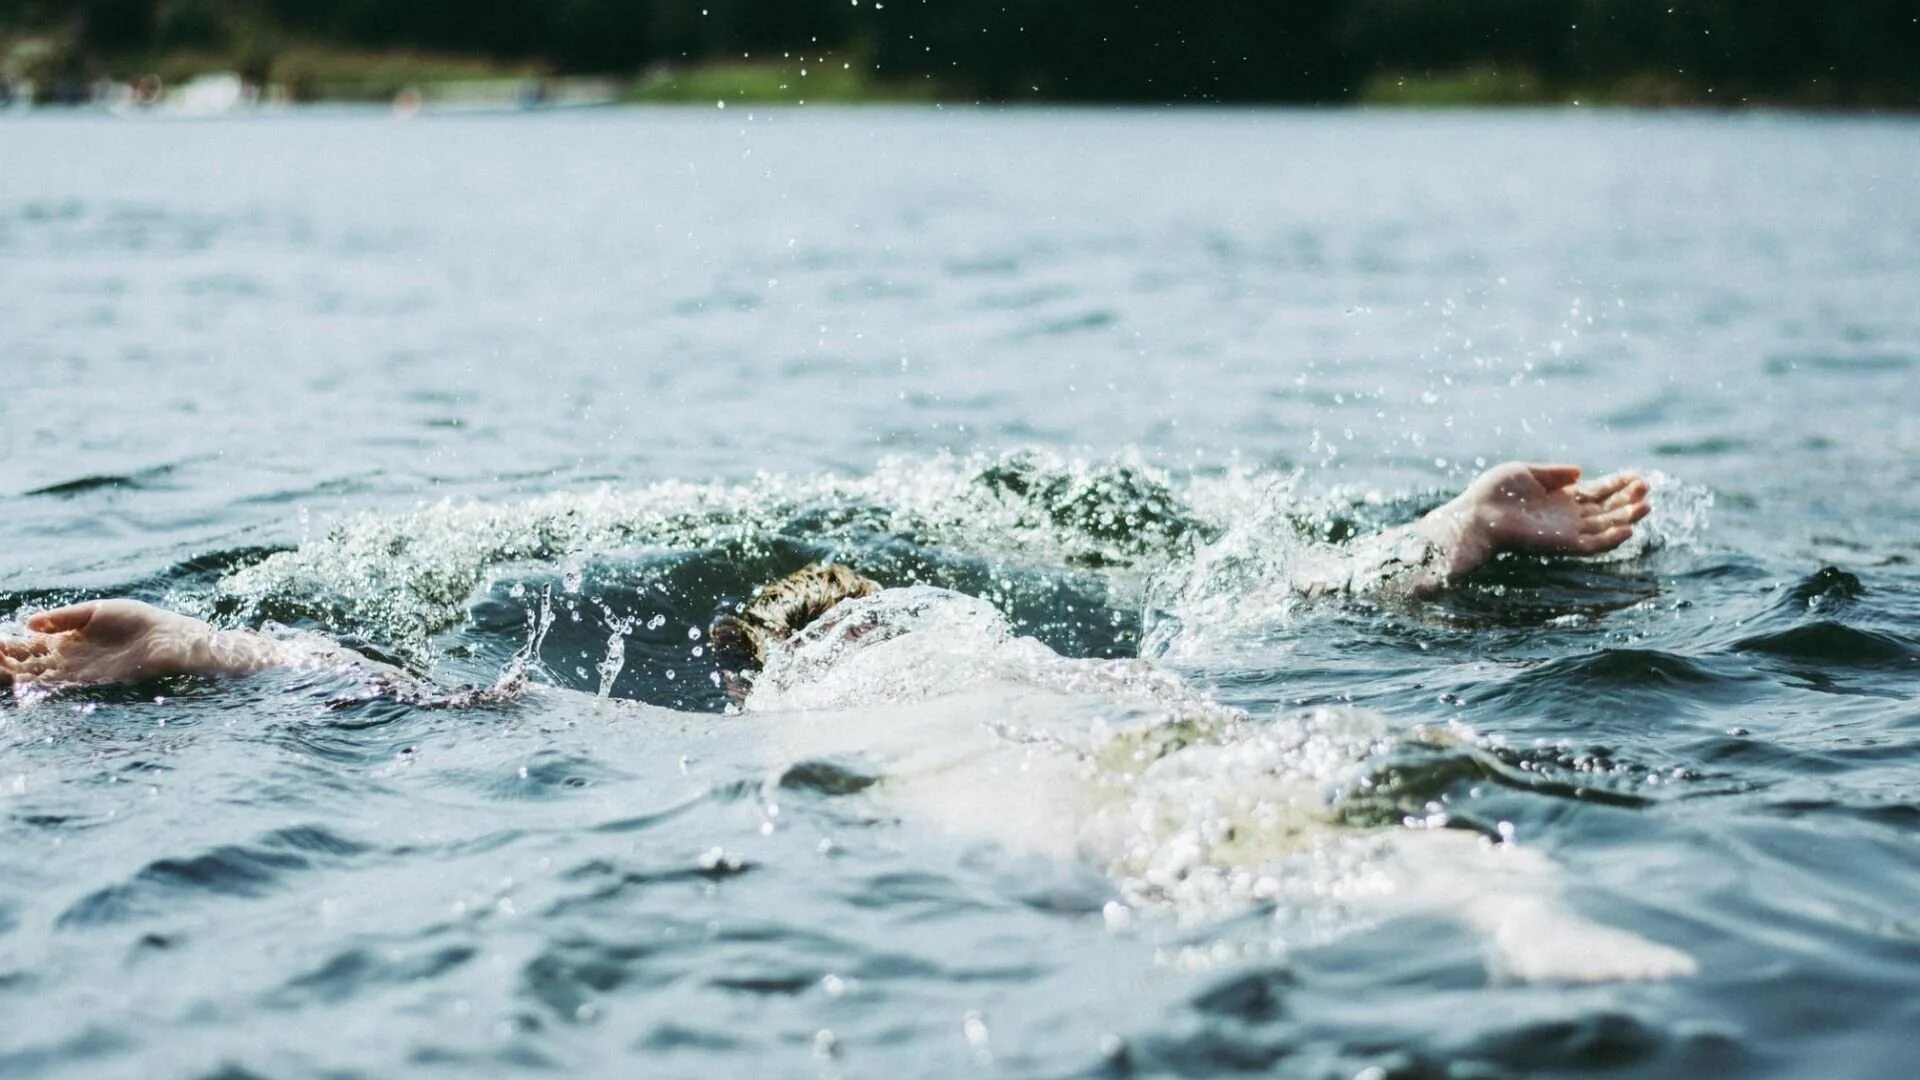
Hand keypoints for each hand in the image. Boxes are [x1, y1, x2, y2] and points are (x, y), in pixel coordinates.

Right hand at [1, 599, 216, 689]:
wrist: (170, 638)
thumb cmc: (138, 620)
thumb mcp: (96, 611)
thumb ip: (63, 617)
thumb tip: (28, 623)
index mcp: (66, 638)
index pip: (28, 645)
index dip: (8, 645)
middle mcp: (67, 658)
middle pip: (27, 664)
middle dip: (5, 662)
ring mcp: (77, 672)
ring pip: (37, 678)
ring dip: (15, 676)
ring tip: (1, 669)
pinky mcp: (92, 683)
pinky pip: (59, 687)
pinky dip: (39, 686)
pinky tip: (23, 682)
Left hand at [1465, 462, 1650, 556]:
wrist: (1477, 514)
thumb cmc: (1495, 493)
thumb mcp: (1527, 472)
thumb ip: (1554, 472)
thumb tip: (1580, 471)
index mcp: (1561, 498)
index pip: (1597, 492)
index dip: (1617, 485)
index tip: (1636, 476)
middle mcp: (1567, 516)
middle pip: (1606, 508)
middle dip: (1627, 499)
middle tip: (1646, 487)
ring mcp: (1566, 531)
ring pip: (1605, 527)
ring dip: (1626, 518)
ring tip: (1646, 505)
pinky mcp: (1561, 545)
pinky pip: (1592, 546)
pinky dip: (1610, 540)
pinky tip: (1628, 529)